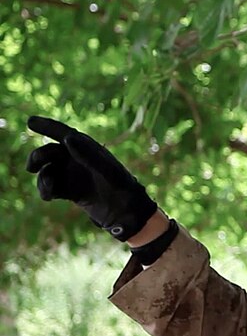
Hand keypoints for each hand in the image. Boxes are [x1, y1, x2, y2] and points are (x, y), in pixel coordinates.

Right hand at [26, 116, 157, 241]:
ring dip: (42, 178)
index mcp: (89, 149)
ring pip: (47, 171)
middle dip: (38, 157)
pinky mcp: (70, 192)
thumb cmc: (121, 188)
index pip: (64, 133)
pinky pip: (51, 187)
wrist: (126, 213)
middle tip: (31, 167)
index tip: (30, 121)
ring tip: (49, 187)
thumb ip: (88, 155)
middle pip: (49, 152)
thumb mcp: (107, 170)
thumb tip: (67, 138)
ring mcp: (73, 175)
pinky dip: (46, 190)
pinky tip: (49, 196)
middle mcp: (78, 160)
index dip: (47, 126)